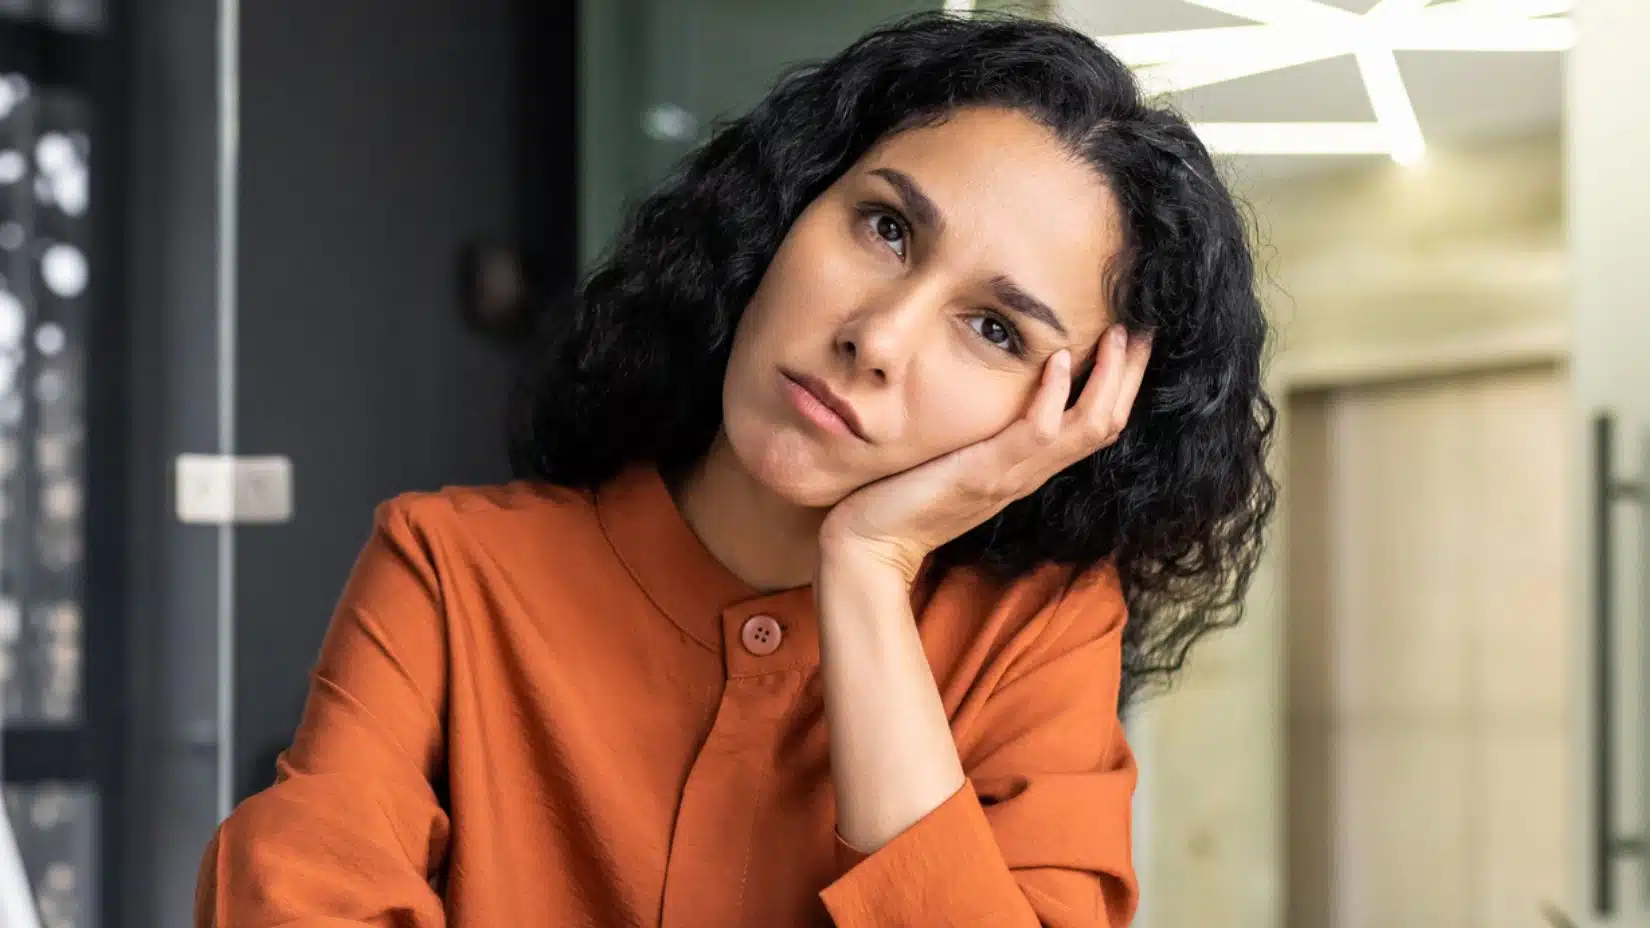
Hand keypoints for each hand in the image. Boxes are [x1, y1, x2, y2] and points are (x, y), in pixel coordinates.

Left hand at [819, 325, 1152, 582]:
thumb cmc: (901, 497)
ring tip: (1120, 334)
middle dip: (1132, 374)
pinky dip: (1054, 394)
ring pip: (1088, 427)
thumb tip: (984, 390)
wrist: (868, 547)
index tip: (1133, 339)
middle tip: (1146, 327)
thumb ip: (977, 433)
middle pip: (1107, 423)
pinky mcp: (984, 474)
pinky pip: (1037, 433)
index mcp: (1027, 466)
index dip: (1122, 383)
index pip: (1095, 424)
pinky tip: (1059, 359)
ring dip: (1110, 379)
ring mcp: (1012, 475)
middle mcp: (1030, 471)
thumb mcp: (953, 456)